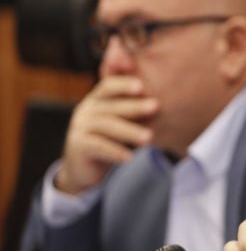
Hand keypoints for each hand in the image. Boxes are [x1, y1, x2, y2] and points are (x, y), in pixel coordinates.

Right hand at [56, 76, 157, 193]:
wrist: (84, 166)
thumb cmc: (110, 138)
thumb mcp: (121, 121)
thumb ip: (134, 108)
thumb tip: (162, 101)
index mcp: (97, 99)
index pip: (108, 86)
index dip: (124, 85)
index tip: (142, 86)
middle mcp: (87, 110)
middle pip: (112, 106)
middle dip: (135, 106)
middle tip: (156, 106)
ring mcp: (80, 127)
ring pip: (107, 126)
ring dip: (130, 131)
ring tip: (149, 137)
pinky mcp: (78, 146)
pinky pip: (99, 147)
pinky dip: (115, 151)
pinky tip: (130, 158)